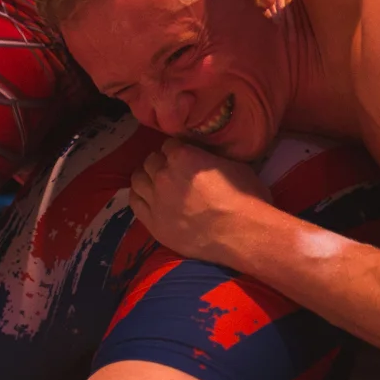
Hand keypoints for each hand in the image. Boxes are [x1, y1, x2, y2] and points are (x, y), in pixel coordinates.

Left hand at [128, 140, 271, 265]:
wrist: (241, 235)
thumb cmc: (245, 199)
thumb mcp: (234, 165)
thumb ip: (211, 157)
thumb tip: (206, 157)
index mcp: (183, 156)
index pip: (169, 144)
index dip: (178, 150)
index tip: (184, 157)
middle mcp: (163, 175)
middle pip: (151, 160)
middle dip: (161, 162)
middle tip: (172, 171)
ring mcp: (155, 200)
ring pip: (138, 179)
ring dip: (146, 177)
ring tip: (155, 182)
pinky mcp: (153, 222)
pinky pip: (134, 203)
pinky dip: (139, 195)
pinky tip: (146, 196)